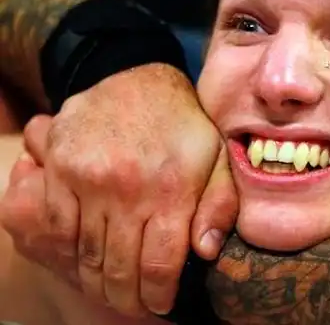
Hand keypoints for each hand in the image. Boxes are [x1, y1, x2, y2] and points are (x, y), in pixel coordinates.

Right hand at [18, 64, 236, 315]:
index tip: (162, 304)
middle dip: (128, 299)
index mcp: (172, 188)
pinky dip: (68, 254)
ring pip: (86, 255)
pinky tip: (86, 262)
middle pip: (119, 268)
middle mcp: (127, 187)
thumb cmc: (184, 125)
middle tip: (137, 306)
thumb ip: (219, 206)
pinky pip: (56, 228)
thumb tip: (206, 252)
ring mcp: (88, 178)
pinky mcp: (61, 169)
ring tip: (114, 290)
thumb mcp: (218, 159)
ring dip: (98, 283)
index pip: (159, 265)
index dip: (158, 296)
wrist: (135, 79)